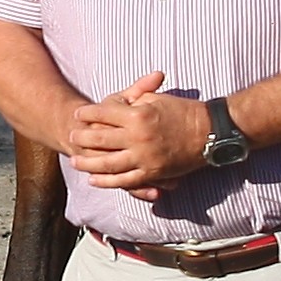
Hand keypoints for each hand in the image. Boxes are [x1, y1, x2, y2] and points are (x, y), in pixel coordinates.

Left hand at [58, 72, 209, 197]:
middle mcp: (138, 138)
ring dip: (88, 163)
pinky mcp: (152, 173)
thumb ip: (135, 98)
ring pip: (108, 163)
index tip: (77, 114)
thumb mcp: (157, 98)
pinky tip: (95, 179)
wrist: (209, 132)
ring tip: (74, 162)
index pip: (104, 113)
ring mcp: (144, 158)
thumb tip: (116, 103)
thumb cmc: (183, 111)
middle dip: (82, 137)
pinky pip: (125, 180)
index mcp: (138, 115)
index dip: (88, 113)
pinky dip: (108, 181)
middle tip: (70, 136)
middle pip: (101, 139)